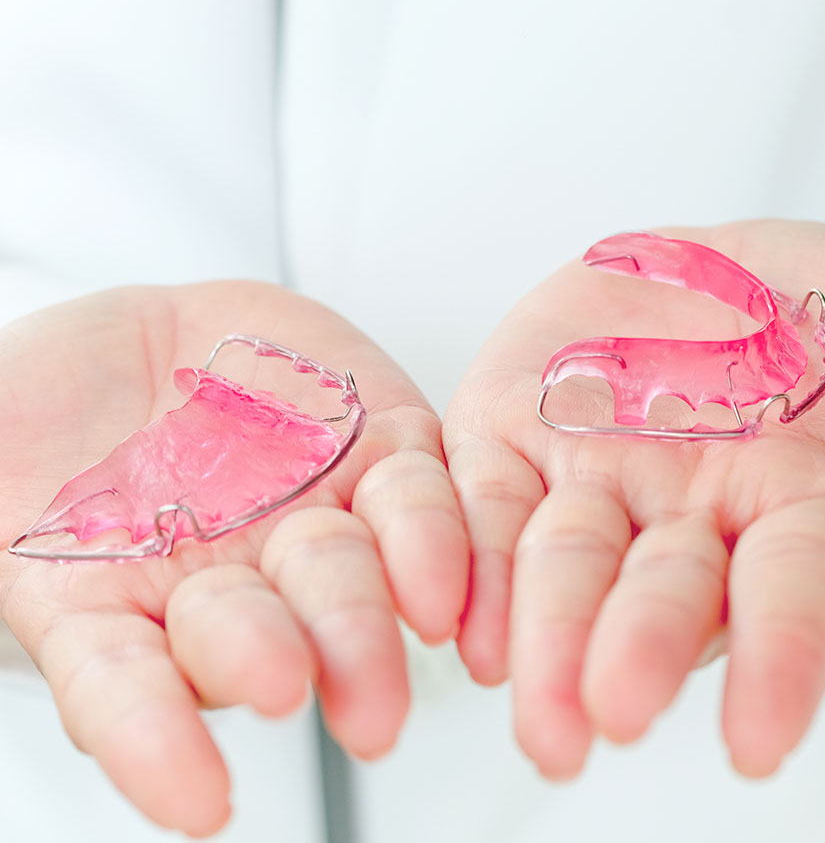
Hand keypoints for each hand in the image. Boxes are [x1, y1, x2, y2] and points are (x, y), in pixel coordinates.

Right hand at [0, 282, 466, 835]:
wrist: (144, 347)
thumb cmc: (50, 426)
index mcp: (118, 609)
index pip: (128, 692)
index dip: (158, 746)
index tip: (202, 805)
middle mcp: (228, 584)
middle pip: (261, 636)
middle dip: (289, 658)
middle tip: (308, 693)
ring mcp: (309, 518)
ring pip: (347, 572)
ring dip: (374, 613)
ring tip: (410, 628)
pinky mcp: (380, 449)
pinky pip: (419, 496)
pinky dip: (441, 539)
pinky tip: (455, 584)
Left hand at [443, 219, 824, 777]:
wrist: (735, 275)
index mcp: (794, 515)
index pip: (793, 601)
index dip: (783, 665)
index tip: (764, 751)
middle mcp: (690, 523)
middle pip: (658, 598)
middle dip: (636, 654)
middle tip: (599, 725)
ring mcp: (596, 483)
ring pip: (558, 569)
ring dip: (536, 632)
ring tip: (521, 703)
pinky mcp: (515, 435)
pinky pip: (477, 504)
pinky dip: (456, 548)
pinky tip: (440, 602)